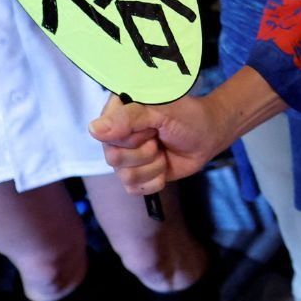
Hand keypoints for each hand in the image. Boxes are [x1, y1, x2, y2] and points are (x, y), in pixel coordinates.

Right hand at [92, 92, 233, 197]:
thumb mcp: (162, 111)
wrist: (207, 137)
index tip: (152, 124)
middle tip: (159, 137)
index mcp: (117, 112)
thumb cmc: (187, 117)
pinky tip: (164, 165)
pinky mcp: (134, 176)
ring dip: (154, 165)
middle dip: (146, 150)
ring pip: (125, 176)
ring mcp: (123, 158)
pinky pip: (134, 189)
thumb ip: (129, 118)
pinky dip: (156, 179)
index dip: (133, 134)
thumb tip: (94, 129)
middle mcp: (115, 136)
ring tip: (163, 150)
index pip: (105, 132)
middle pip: (113, 157)